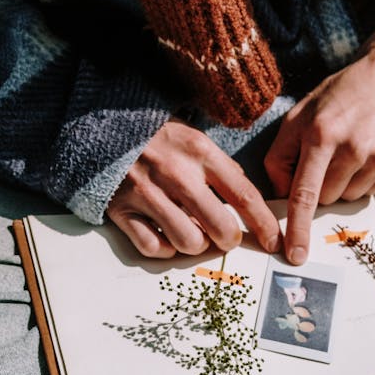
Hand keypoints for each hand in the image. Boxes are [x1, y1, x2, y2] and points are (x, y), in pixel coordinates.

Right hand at [108, 120, 281, 258]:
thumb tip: (249, 205)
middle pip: (220, 228)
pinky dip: (164, 249)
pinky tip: (166, 236)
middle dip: (228, 240)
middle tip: (224, 237)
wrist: (102, 125)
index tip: (273, 242)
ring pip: (188, 242)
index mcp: (200, 152)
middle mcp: (175, 173)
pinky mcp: (122, 209)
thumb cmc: (157, 137)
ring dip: (195, 245)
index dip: (263, 224)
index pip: (244, 195)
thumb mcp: (195, 140)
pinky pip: (153, 247)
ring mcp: (146, 193)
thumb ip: (222, 170)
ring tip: (192, 233)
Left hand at [264, 50, 374, 263]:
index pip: (304, 193)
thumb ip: (281, 154)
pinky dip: (366, 179)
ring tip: (353, 149)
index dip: (297, 228)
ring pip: (349, 198)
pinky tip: (371, 151)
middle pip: (326, 200)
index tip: (294, 255)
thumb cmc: (342, 95)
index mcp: (322, 134)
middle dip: (321, 186)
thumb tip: (280, 195)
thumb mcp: (300, 114)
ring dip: (345, 183)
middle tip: (330, 155)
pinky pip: (372, 192)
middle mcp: (353, 148)